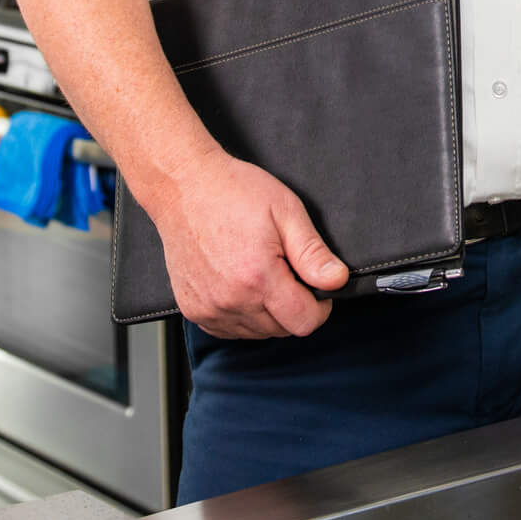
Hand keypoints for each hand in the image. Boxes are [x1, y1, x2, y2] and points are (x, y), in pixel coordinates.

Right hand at [153, 151, 349, 338]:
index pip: (304, 322)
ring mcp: (209, 308)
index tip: (316, 288)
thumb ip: (313, 252)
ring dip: (267, 313)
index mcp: (258, 277)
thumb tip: (337, 280)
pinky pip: (229, 330)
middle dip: (293, 306)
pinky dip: (242, 315)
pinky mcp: (193, 310)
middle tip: (285, 270)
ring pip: (257, 332)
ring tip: (260, 273)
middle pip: (282, 329)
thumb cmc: (232, 192)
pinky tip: (240, 285)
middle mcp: (232, 300)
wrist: (182, 187)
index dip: (320, 307)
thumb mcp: (285, 211)